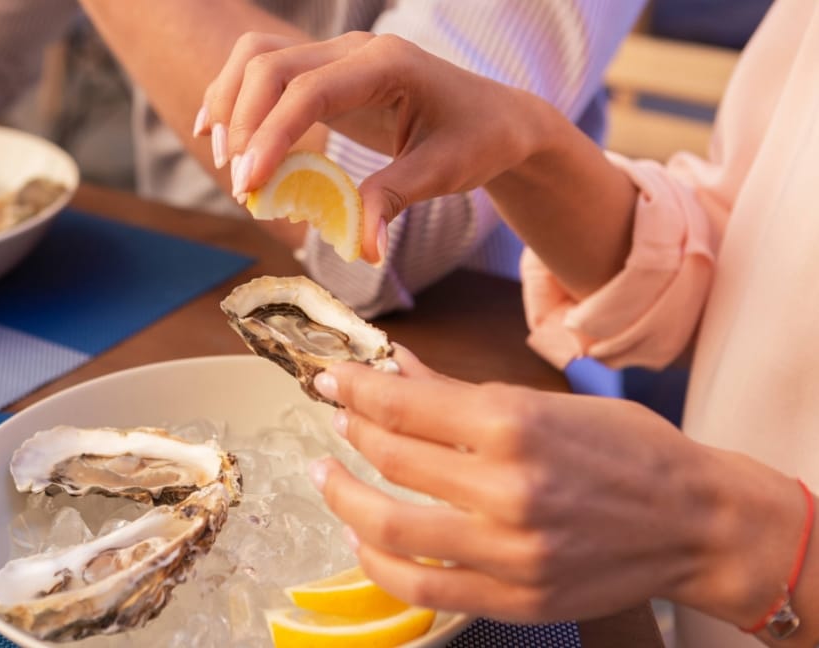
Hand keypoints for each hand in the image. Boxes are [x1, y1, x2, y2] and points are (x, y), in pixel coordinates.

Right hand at [197, 31, 547, 262]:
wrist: (494, 117)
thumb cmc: (476, 140)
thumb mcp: (444, 173)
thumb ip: (394, 200)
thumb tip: (362, 248)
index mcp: (388, 64)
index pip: (310, 90)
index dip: (271, 135)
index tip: (249, 183)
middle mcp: (355, 49)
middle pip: (271, 66)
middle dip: (244, 125)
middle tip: (242, 187)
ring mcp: (336, 55)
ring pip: (257, 57)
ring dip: (230, 104)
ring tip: (223, 160)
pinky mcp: (324, 72)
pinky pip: (265, 68)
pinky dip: (235, 96)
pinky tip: (217, 133)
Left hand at [307, 347, 802, 624]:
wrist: (696, 522)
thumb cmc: (627, 450)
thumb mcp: (546, 402)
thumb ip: (460, 393)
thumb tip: (396, 367)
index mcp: (516, 425)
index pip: (404, 404)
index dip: (355, 389)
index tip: (332, 381)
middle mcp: (508, 488)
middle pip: (391, 458)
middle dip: (350, 432)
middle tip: (337, 421)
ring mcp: (509, 552)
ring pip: (390, 527)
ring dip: (344, 497)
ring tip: (329, 477)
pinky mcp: (514, 598)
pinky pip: (421, 587)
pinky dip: (378, 562)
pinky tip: (362, 539)